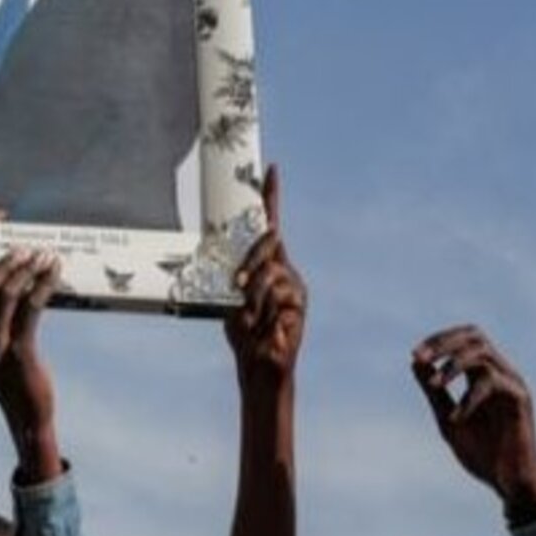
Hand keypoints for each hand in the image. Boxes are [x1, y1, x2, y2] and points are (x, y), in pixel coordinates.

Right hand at [0, 250, 61, 476]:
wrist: (28, 420)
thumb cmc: (16, 381)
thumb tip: (5, 290)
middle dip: (4, 265)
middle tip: (25, 251)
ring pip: (4, 296)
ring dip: (24, 270)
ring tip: (43, 257)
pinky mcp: (21, 353)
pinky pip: (30, 309)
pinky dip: (42, 284)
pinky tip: (53, 273)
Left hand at [226, 167, 305, 390]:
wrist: (258, 365)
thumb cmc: (245, 334)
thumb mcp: (235, 300)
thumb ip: (242, 278)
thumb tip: (249, 266)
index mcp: (268, 264)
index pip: (271, 224)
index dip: (272, 196)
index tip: (271, 169)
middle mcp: (286, 269)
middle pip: (269, 242)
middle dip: (249, 262)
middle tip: (238, 286)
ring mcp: (295, 284)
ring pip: (269, 270)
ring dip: (253, 294)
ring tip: (252, 316)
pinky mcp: (300, 301)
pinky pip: (277, 292)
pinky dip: (265, 309)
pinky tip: (268, 325)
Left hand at [411, 325, 535, 508]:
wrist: (509, 483)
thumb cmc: (482, 452)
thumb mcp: (447, 420)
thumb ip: (434, 392)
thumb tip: (415, 362)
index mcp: (483, 374)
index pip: (463, 339)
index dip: (438, 340)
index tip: (415, 355)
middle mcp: (501, 372)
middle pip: (475, 335)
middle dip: (444, 342)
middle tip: (421, 357)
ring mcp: (513, 383)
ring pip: (483, 352)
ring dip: (453, 366)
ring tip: (434, 386)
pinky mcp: (521, 399)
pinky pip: (493, 383)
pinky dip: (469, 398)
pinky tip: (456, 418)